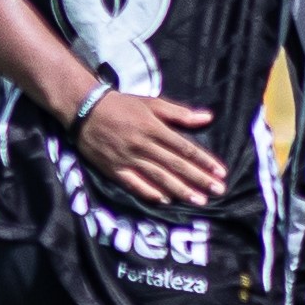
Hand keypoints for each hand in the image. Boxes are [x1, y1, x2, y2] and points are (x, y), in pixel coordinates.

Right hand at [75, 92, 225, 206]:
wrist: (85, 109)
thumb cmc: (122, 105)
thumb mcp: (151, 103)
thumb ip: (179, 113)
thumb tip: (207, 118)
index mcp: (153, 128)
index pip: (184, 147)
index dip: (203, 161)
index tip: (220, 172)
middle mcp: (143, 145)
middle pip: (175, 165)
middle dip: (198, 179)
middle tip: (218, 191)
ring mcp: (128, 159)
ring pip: (158, 177)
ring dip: (180, 190)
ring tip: (199, 201)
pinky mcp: (114, 170)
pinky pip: (134, 184)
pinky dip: (149, 192)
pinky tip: (165, 200)